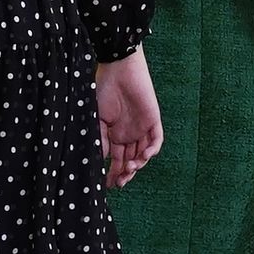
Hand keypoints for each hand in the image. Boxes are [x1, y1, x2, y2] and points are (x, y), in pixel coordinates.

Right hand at [95, 46, 161, 187]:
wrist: (119, 69)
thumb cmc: (104, 89)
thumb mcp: (97, 118)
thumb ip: (100, 139)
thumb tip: (99, 160)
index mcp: (114, 134)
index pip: (116, 159)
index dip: (113, 172)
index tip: (107, 184)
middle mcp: (128, 134)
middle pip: (130, 160)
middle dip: (125, 174)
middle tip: (119, 182)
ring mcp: (141, 128)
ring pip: (143, 154)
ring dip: (137, 164)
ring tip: (129, 168)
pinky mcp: (153, 120)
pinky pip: (156, 140)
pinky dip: (151, 150)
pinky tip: (143, 156)